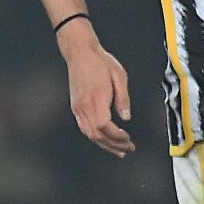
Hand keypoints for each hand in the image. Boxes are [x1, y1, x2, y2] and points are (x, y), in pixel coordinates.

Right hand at [60, 27, 134, 156]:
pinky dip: (96, 137)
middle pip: (97, 135)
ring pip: (89, 134)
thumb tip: (126, 118)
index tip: (128, 139)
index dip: (116, 136)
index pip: (104, 126)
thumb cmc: (101, 62)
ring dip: (105, 144)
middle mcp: (84, 105)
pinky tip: (105, 140)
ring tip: (119, 150)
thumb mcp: (119, 76)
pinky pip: (84, 128)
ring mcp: (78, 107)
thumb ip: (123, 98)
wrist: (80, 53)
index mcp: (96, 98)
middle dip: (113, 145)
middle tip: (128, 149)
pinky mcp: (75, 107)